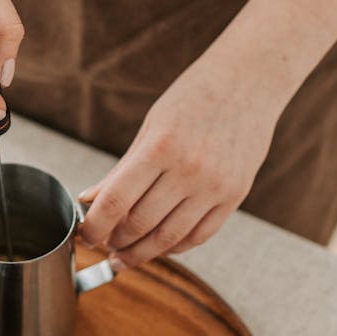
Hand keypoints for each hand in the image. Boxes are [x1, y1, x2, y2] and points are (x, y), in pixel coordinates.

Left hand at [79, 54, 281, 265]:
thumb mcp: (150, 127)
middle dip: (115, 242)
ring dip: (141, 253)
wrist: (250, 80)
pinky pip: (199, 236)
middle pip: (141, 224)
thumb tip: (89, 201)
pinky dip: (175, 247)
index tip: (86, 236)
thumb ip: (121, 170)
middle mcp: (190, 169)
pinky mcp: (236, 196)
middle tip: (104, 244)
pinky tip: (158, 246)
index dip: (95, 227)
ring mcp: (216, 186)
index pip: (117, 201)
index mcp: (161, 147)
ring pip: (169, 238)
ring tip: (124, 255)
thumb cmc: (194, 98)